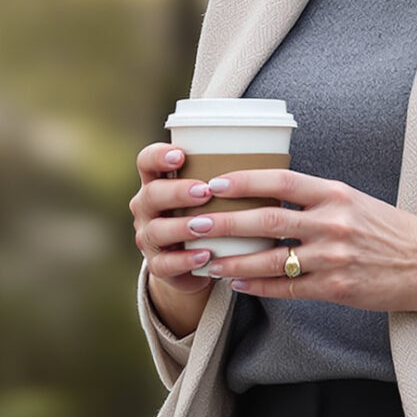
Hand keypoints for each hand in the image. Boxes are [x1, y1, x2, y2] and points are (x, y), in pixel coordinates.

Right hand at [130, 143, 215, 334]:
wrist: (197, 260)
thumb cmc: (209, 214)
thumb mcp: (212, 194)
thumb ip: (224, 177)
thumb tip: (269, 151)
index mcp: (157, 182)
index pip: (146, 161)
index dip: (159, 156)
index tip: (181, 155)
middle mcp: (147, 208)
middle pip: (151, 195)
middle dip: (176, 192)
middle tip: (204, 191)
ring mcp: (149, 238)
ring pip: (156, 230)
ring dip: (181, 227)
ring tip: (204, 226)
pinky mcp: (158, 265)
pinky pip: (165, 264)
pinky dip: (185, 260)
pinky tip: (206, 255)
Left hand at [136, 168, 416, 322]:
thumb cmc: (387, 229)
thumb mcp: (353, 201)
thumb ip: (314, 197)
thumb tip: (264, 194)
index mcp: (335, 193)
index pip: (279, 179)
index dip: (242, 181)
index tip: (212, 183)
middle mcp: (333, 221)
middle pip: (266, 219)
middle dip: (225, 222)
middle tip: (194, 223)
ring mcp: (335, 257)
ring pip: (271, 258)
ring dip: (233, 261)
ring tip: (206, 261)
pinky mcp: (337, 288)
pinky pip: (288, 288)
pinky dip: (258, 287)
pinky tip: (236, 285)